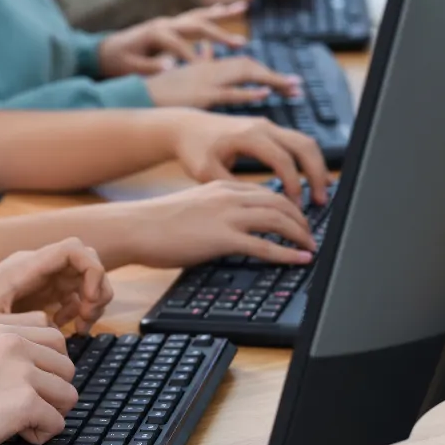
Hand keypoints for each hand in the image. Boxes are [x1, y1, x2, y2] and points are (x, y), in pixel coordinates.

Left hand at [0, 238, 112, 356]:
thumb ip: (28, 322)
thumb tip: (58, 321)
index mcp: (24, 267)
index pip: (74, 249)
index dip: (93, 270)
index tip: (89, 301)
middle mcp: (34, 266)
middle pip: (85, 261)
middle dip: (97, 288)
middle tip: (87, 320)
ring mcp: (37, 278)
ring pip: (81, 277)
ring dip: (90, 301)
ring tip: (79, 328)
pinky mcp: (36, 293)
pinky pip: (70, 292)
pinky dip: (78, 308)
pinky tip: (67, 328)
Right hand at [0, 325, 79, 444]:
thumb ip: (12, 358)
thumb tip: (54, 374)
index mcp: (2, 331)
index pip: (57, 341)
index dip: (49, 368)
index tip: (29, 386)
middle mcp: (15, 344)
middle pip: (68, 368)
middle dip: (54, 392)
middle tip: (26, 409)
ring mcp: (21, 371)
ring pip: (68, 395)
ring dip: (50, 414)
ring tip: (19, 423)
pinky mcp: (24, 402)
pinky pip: (57, 423)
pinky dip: (41, 435)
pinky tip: (15, 435)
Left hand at [97, 4, 246, 77]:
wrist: (104, 50)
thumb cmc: (117, 61)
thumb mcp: (130, 67)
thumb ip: (150, 66)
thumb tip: (172, 66)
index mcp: (154, 34)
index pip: (178, 45)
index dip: (191, 57)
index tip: (206, 70)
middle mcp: (164, 23)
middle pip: (196, 25)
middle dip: (218, 33)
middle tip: (240, 43)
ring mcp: (169, 21)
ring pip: (199, 15)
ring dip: (222, 14)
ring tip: (243, 7)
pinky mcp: (171, 24)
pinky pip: (195, 16)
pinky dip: (211, 12)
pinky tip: (227, 8)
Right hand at [123, 180, 320, 267]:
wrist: (134, 226)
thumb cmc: (155, 222)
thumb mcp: (192, 207)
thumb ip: (214, 211)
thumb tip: (229, 229)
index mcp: (221, 186)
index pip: (266, 190)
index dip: (288, 204)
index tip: (298, 217)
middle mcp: (228, 196)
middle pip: (279, 201)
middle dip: (300, 218)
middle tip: (310, 233)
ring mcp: (226, 216)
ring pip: (278, 219)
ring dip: (300, 234)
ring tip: (310, 246)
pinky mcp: (221, 238)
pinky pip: (264, 245)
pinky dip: (288, 252)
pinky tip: (300, 259)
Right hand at [145, 55, 301, 108]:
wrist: (135, 92)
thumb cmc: (156, 87)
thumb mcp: (180, 68)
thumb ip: (197, 56)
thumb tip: (208, 49)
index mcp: (205, 63)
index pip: (240, 61)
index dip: (262, 69)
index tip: (283, 79)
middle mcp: (208, 67)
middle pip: (248, 65)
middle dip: (273, 75)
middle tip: (296, 85)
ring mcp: (205, 79)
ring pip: (244, 72)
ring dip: (269, 79)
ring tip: (290, 88)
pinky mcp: (200, 94)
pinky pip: (229, 92)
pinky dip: (248, 92)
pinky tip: (264, 94)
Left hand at [170, 112, 328, 204]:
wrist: (185, 127)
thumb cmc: (193, 149)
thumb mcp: (206, 173)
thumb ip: (232, 187)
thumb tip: (259, 205)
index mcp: (248, 135)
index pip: (283, 160)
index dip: (293, 185)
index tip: (295, 206)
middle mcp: (262, 126)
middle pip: (304, 146)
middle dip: (316, 174)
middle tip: (321, 201)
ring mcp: (267, 125)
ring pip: (305, 142)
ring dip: (316, 167)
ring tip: (320, 193)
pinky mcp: (268, 129)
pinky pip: (296, 142)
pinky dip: (307, 161)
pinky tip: (309, 181)